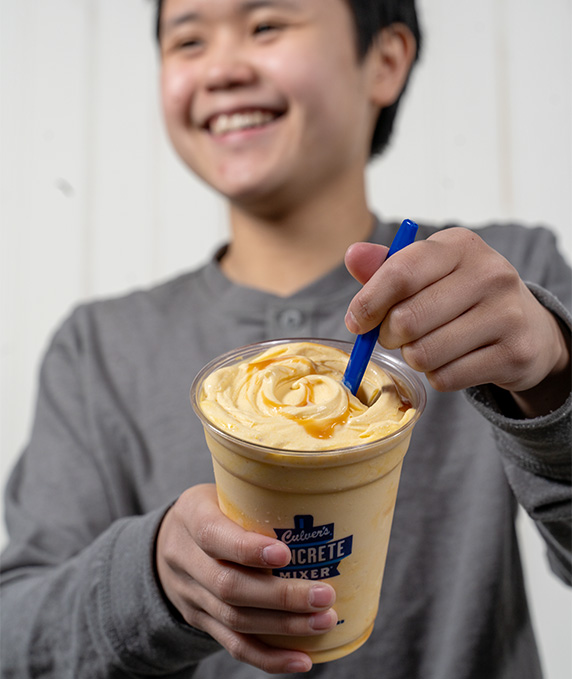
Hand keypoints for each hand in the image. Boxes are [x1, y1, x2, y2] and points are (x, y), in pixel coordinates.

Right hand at [155, 484, 336, 673]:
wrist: (166, 541)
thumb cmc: (213, 507)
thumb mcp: (222, 489)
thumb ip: (256, 496)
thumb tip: (320, 501)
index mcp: (191, 516)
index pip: (213, 535)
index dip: (247, 549)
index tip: (285, 555)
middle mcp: (185, 558)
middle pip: (228, 586)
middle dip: (280, 596)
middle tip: (325, 595)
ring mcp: (190, 595)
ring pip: (234, 619)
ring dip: (283, 626)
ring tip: (324, 621)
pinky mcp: (200, 620)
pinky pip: (232, 645)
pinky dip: (269, 657)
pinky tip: (301, 659)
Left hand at [345, 227, 570, 415]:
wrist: (527, 326)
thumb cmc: (460, 295)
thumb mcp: (428, 272)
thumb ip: (387, 267)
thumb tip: (352, 256)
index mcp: (460, 245)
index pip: (400, 273)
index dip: (368, 303)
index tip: (356, 322)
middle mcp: (490, 273)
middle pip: (406, 320)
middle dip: (388, 336)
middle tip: (395, 336)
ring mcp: (507, 314)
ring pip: (423, 354)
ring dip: (412, 357)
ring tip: (426, 346)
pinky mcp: (515, 353)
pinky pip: (446, 378)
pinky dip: (436, 376)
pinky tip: (451, 361)